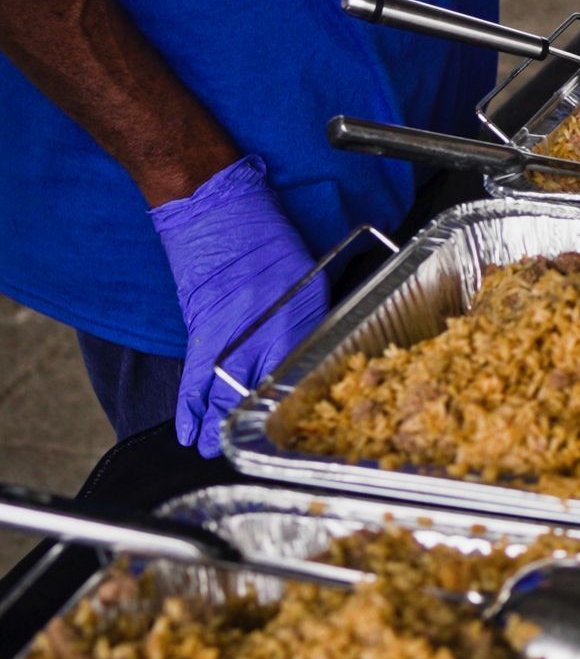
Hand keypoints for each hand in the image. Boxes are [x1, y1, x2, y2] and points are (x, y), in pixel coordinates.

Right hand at [148, 155, 328, 455]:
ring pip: (226, 395)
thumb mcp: (309, 274)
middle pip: (263, 392)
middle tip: (256, 454)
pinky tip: (189, 433)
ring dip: (219, 427)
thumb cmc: (266, 232)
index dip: (301, 407)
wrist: (215, 204)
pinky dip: (190, 410)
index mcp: (302, 313)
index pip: (306, 373)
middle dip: (257, 426)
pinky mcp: (200, 330)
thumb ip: (310, 316)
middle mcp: (267, 328)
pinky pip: (194, 381)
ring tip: (216, 451)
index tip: (301, 432)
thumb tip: (310, 350)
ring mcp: (230, 332)